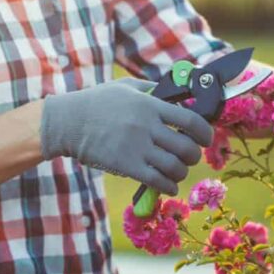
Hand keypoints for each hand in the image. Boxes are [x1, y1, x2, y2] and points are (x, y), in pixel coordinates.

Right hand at [40, 78, 213, 195]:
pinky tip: (168, 186)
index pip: (190, 121)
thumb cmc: (97, 102)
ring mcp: (137, 147)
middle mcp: (147, 127)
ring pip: (174, 167)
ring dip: (181, 173)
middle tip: (189, 157)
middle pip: (186, 148)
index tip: (206, 138)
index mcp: (151, 105)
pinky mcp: (126, 166)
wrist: (67, 122)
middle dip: (193, 156)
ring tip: (176, 172)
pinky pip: (157, 181)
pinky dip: (168, 187)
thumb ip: (154, 90)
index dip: (205, 133)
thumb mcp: (127, 87)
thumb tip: (180, 95)